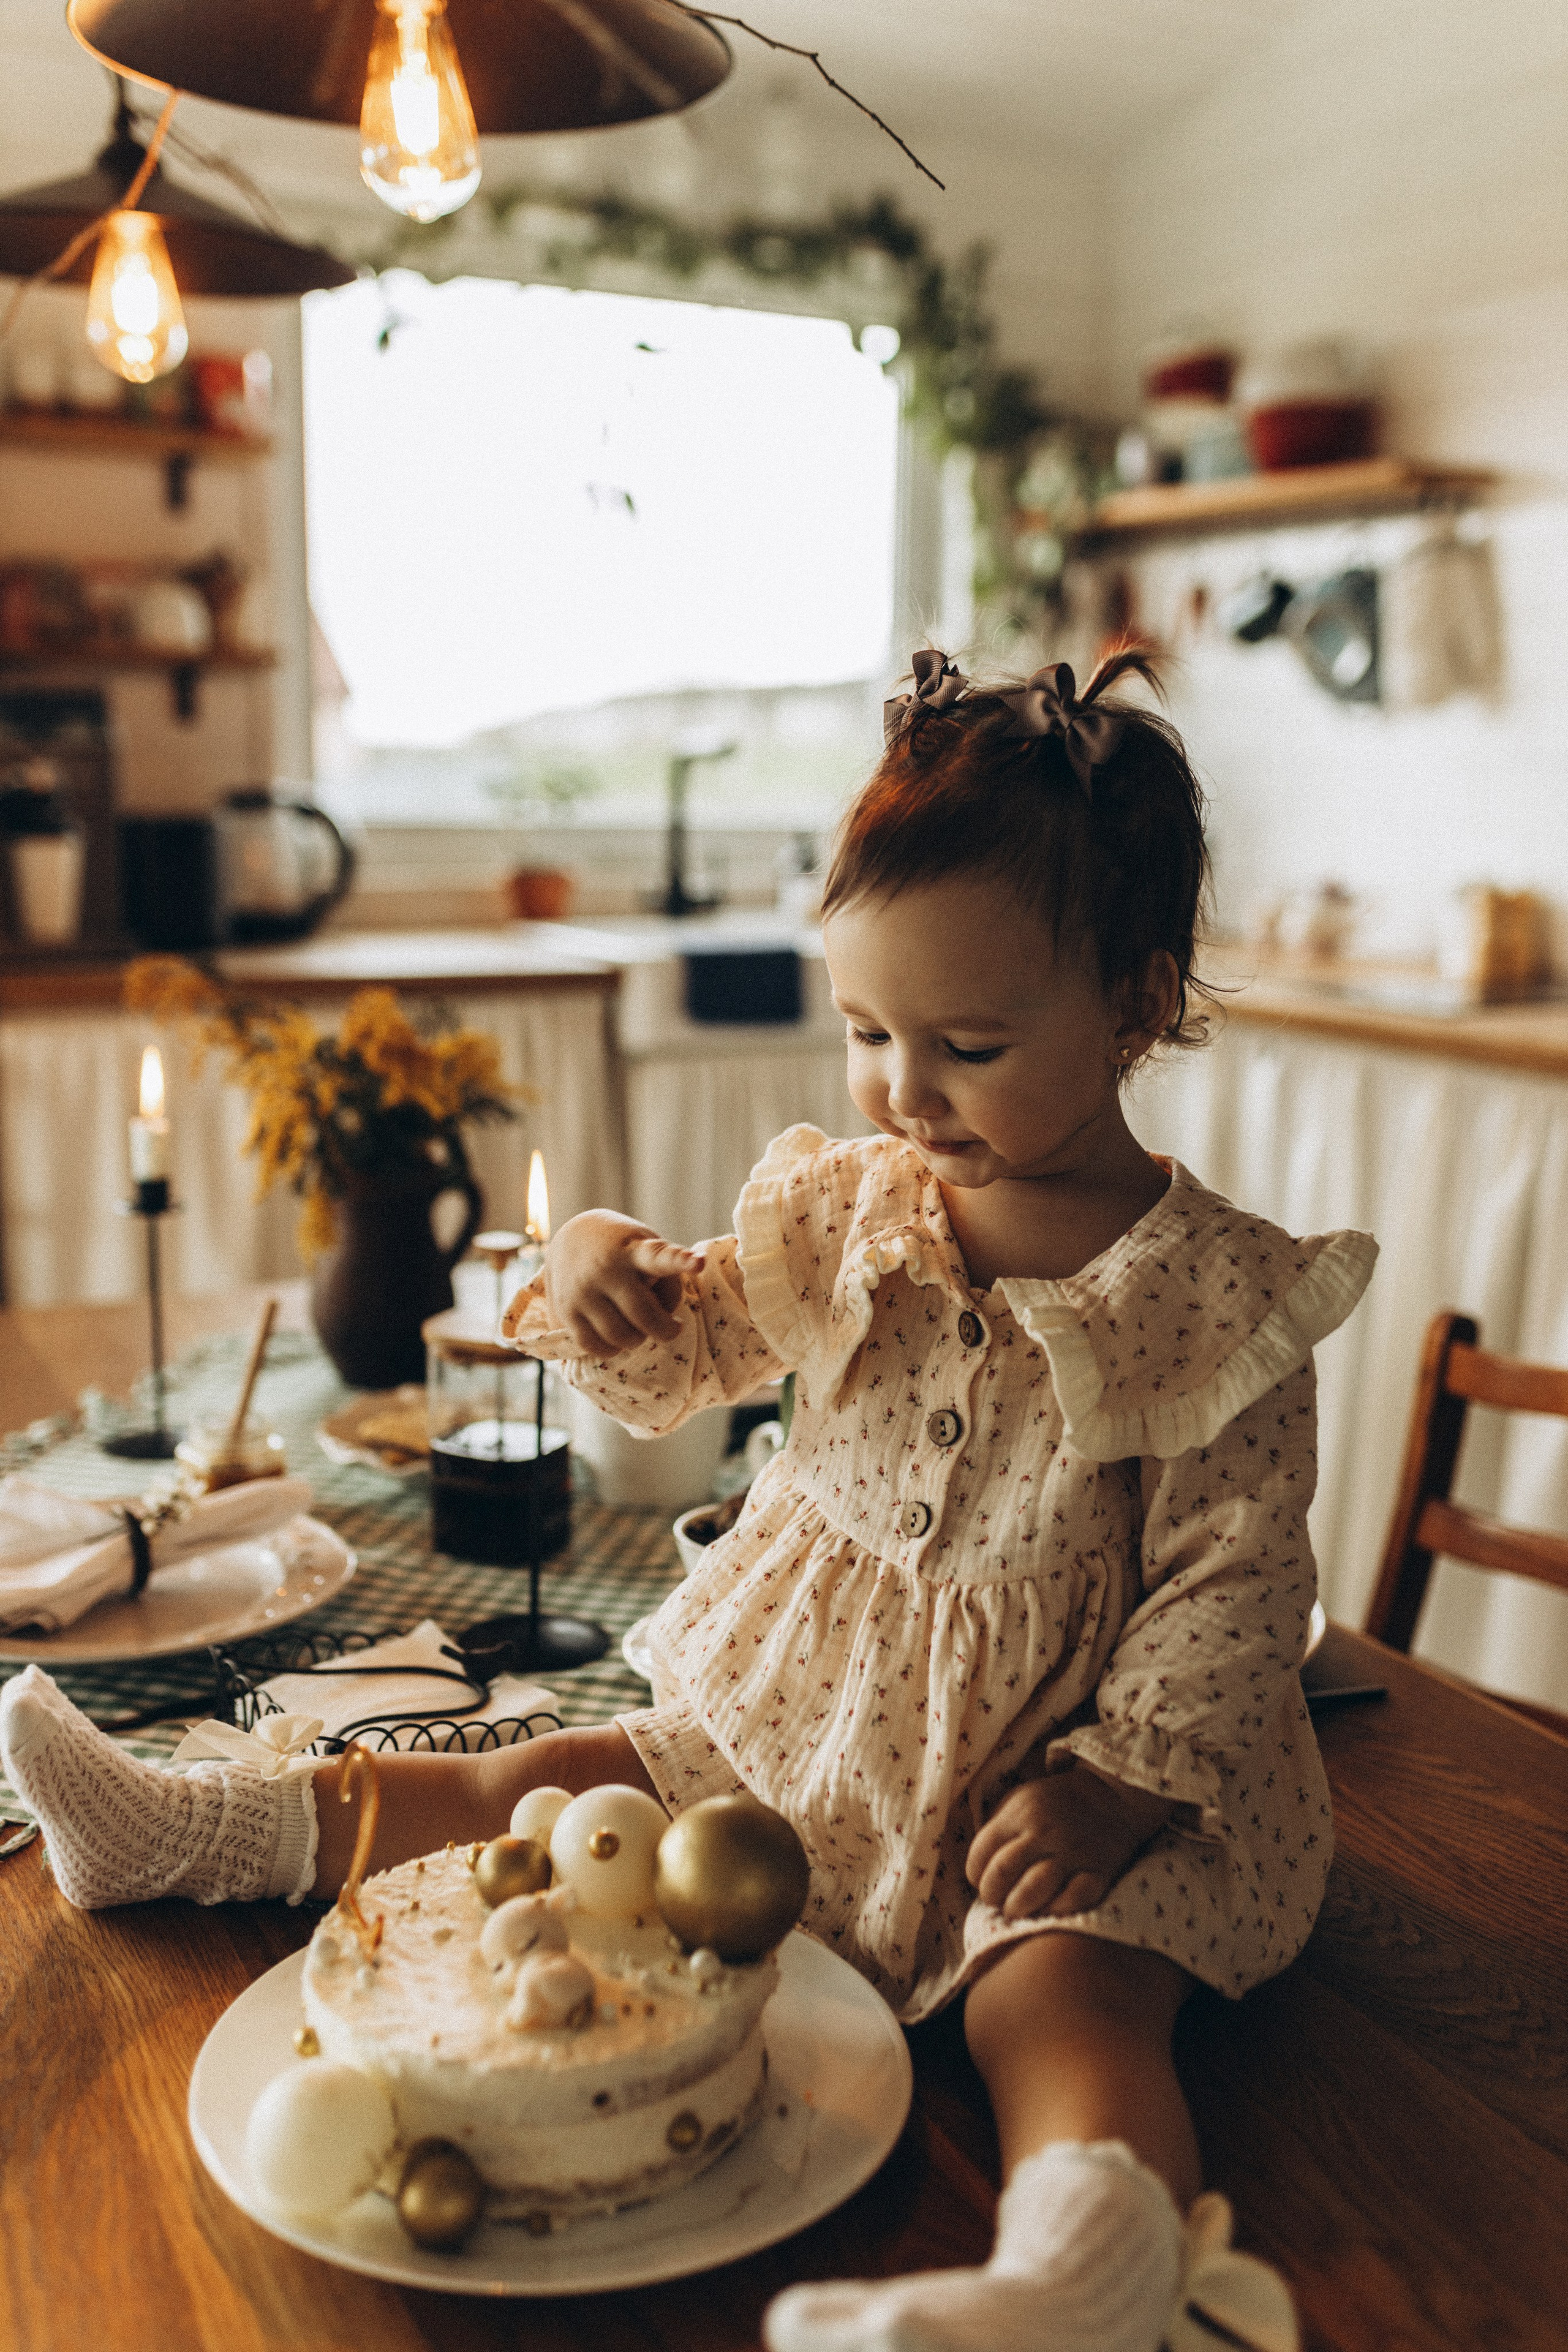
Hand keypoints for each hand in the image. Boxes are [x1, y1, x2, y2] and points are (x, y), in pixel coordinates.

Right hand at [536, 1211, 702, 1357]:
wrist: (572, 1238)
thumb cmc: (623, 1248)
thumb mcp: (648, 1247)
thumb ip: (665, 1278)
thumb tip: (663, 1319)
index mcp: (634, 1249)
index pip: (658, 1256)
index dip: (680, 1260)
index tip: (698, 1263)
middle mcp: (606, 1269)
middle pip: (642, 1314)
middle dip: (664, 1329)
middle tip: (672, 1329)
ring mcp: (583, 1290)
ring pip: (619, 1335)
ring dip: (637, 1339)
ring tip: (640, 1328)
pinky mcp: (566, 1310)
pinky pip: (594, 1345)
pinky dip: (611, 1349)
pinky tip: (617, 1337)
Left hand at [965, 1763, 1174, 1920]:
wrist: (1112, 1795)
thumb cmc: (1055, 1803)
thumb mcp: (1020, 1799)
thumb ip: (997, 1826)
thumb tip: (976, 1865)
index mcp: (1020, 1814)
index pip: (981, 1853)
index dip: (975, 1875)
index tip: (981, 1882)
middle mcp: (1044, 1833)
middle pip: (1001, 1874)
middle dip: (991, 1895)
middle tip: (997, 1900)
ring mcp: (1073, 1853)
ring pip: (1032, 1891)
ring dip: (1017, 1907)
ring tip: (1017, 1909)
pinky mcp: (1100, 1871)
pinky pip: (1075, 1899)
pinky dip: (1058, 1909)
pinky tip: (1049, 1908)